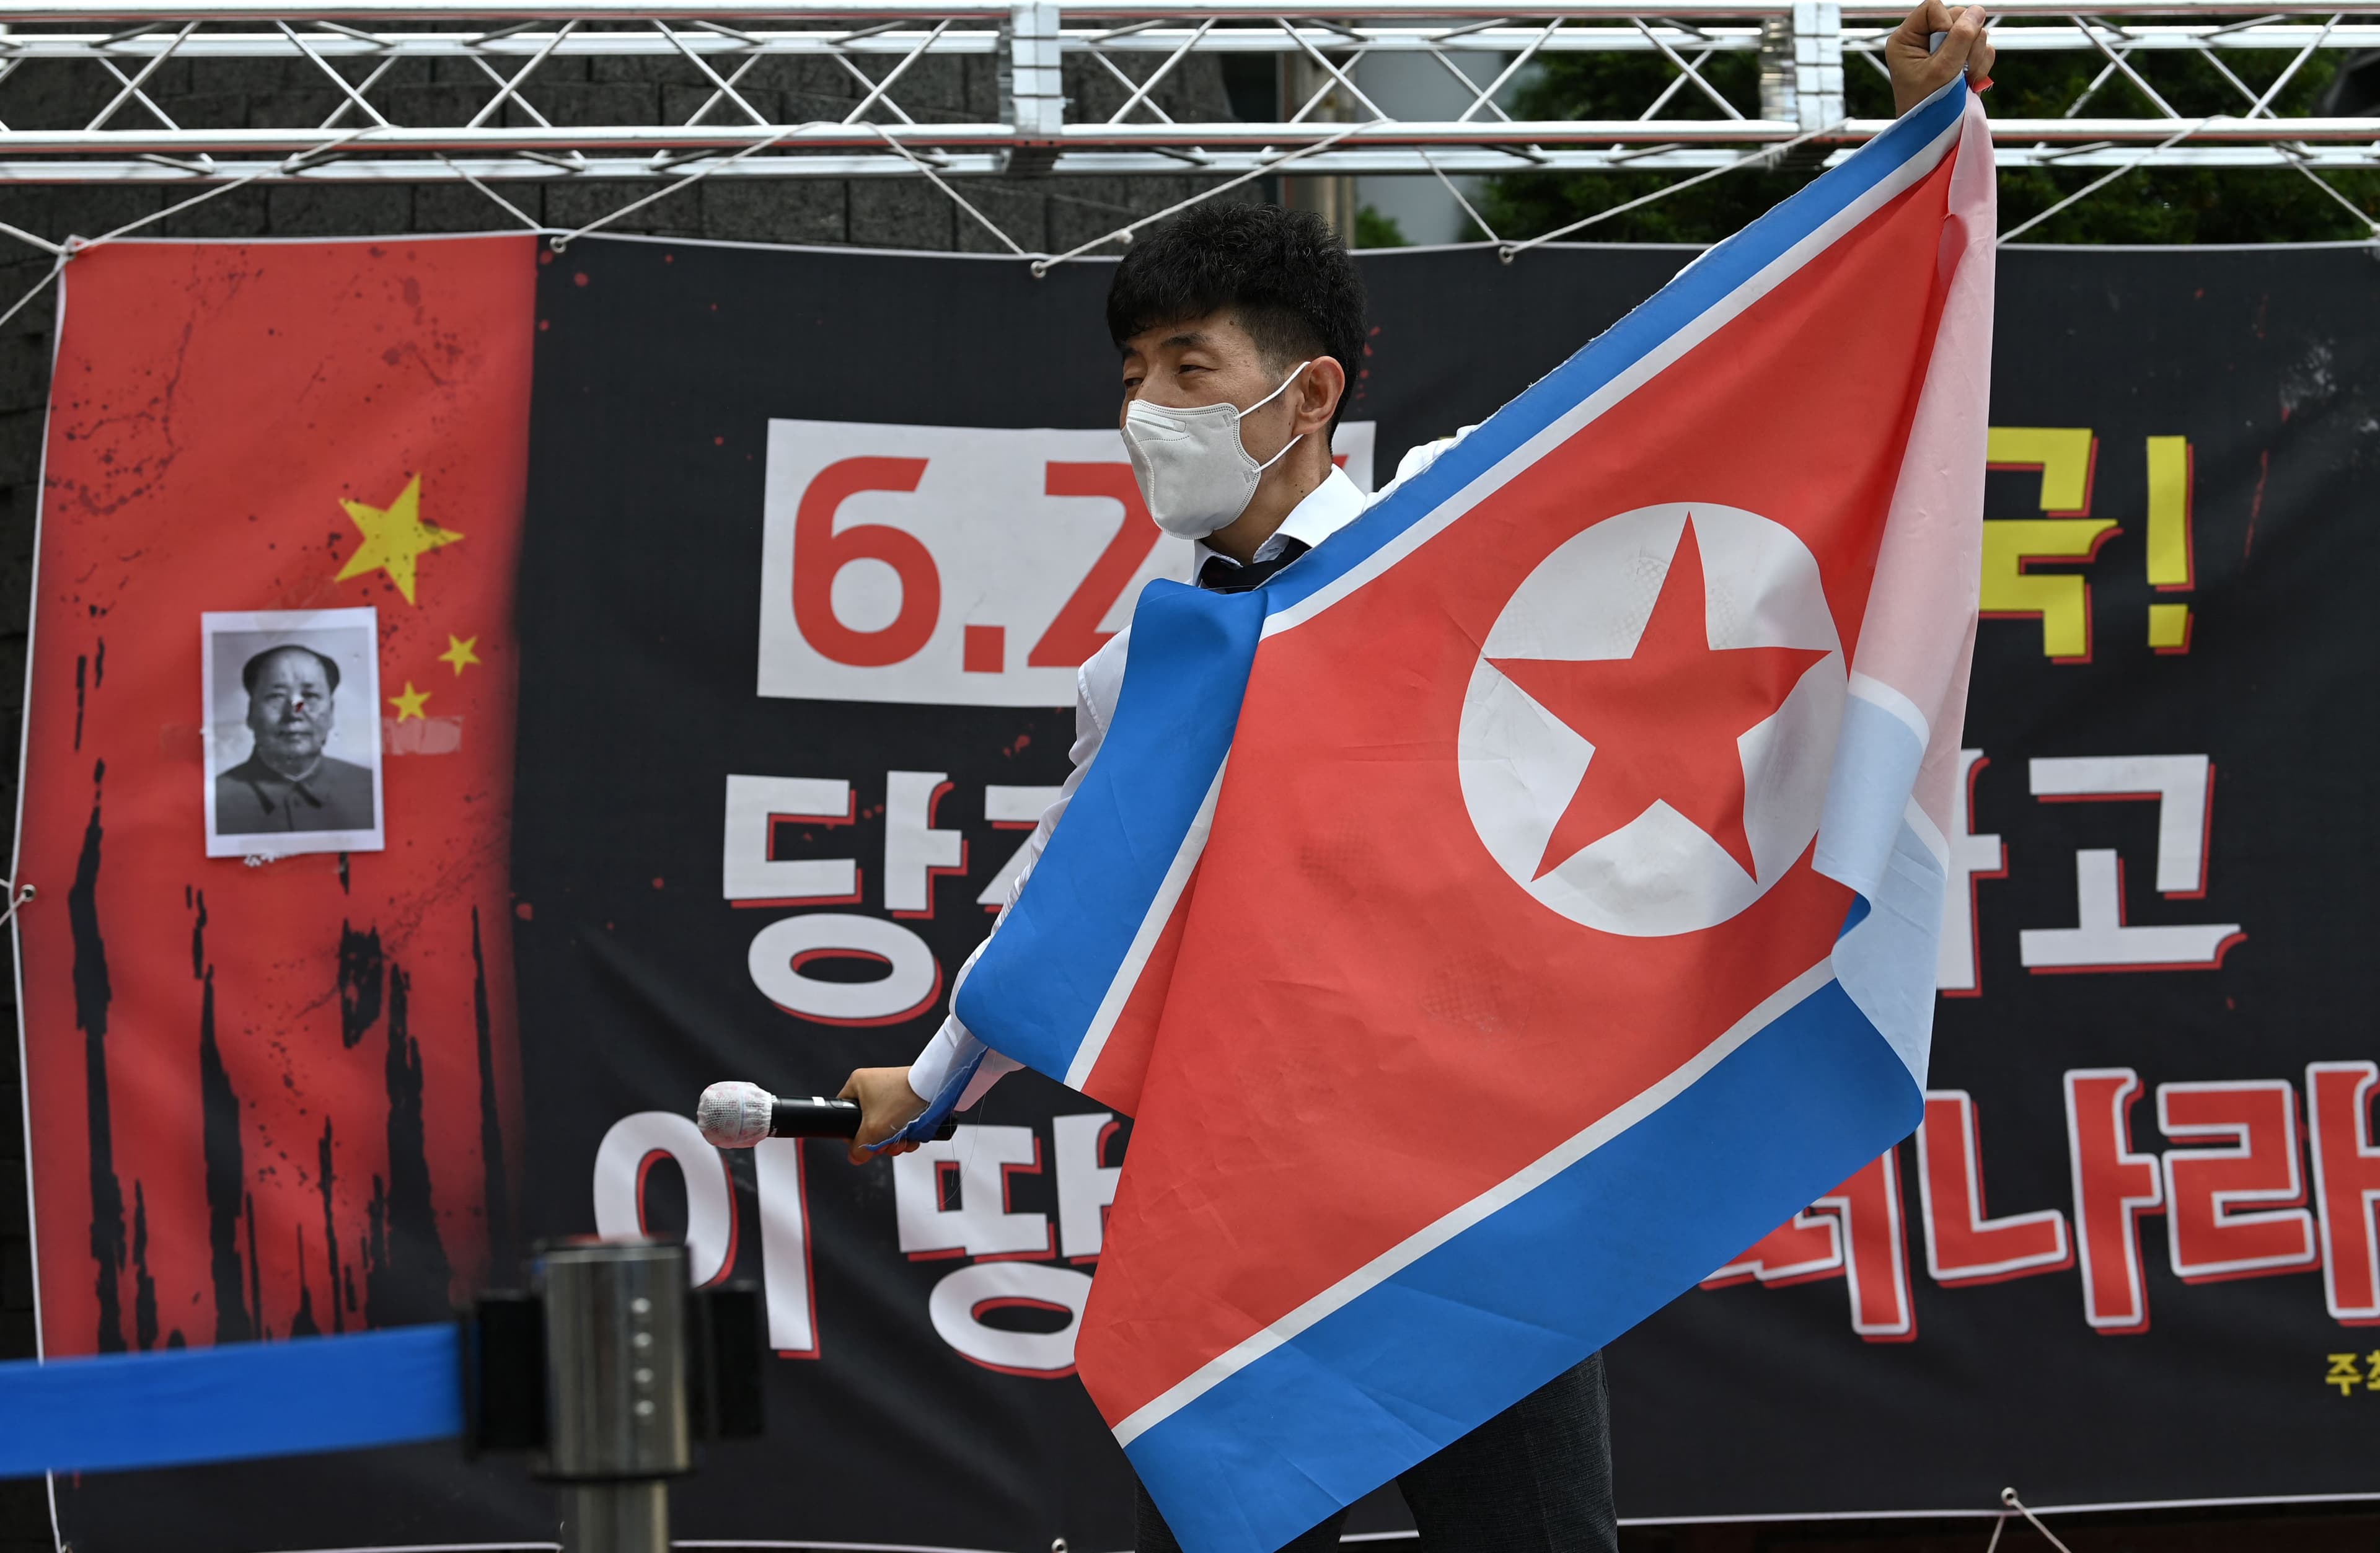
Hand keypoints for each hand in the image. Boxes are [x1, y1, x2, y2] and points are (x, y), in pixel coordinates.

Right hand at [838, 1067, 928, 1163]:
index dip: (852, 1134)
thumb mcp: (872, 1131)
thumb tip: (855, 1156)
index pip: (844, 1113)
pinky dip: (905, 1132)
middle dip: (879, 1141)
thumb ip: (859, 1148)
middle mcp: (873, 1084)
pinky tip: (911, 1138)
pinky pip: (899, 1120)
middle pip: (866, 1124)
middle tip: (886, 1146)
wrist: (935, 1090)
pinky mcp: (907, 1096)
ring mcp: (891, 1090)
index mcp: (857, 1084)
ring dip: (893, 1140)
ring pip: (885, 1124)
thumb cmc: (902, 1100)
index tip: (863, 1144)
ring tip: (902, 1143)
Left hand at [1886, 0, 1994, 115]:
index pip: (1933, 7)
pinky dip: (1982, 63)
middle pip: (1958, 15)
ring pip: (1974, 30)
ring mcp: (1944, 47)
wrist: (1933, 134)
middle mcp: (1923, 39)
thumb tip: (1977, 11)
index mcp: (1906, 39)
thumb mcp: (1942, 71)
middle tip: (1961, 70)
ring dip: (1975, 55)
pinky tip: (1971, 81)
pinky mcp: (1960, 56)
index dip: (1946, 23)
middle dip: (1966, 42)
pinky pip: (1982, 45)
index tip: (1945, 51)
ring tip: (1965, 79)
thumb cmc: (1927, 106)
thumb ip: (1959, 38)